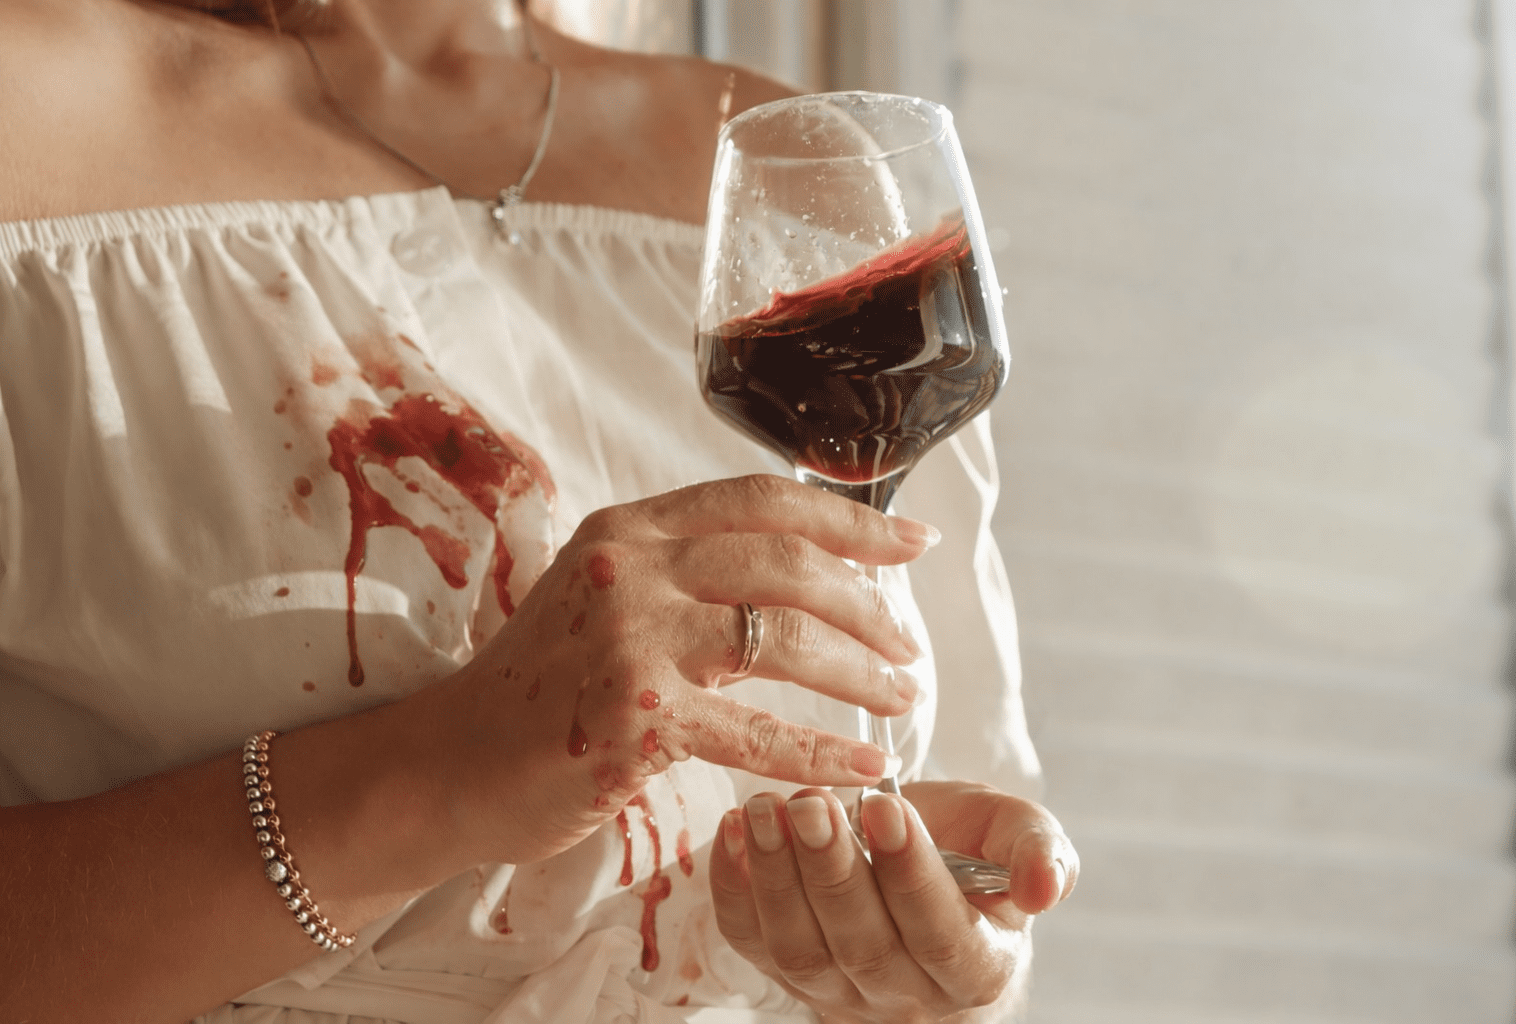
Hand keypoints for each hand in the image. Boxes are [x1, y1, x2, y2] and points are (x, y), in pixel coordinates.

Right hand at [441, 475, 935, 865]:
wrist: (448, 763)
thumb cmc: (541, 685)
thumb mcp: (602, 595)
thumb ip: (683, 570)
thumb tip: (801, 566)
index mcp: (631, 529)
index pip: (763, 500)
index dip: (850, 518)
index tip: (913, 542)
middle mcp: (630, 569)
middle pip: (786, 562)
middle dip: (869, 603)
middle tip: (910, 644)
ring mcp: (629, 640)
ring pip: (782, 638)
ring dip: (860, 673)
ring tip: (901, 698)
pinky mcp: (634, 719)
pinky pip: (757, 734)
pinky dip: (823, 755)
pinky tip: (866, 768)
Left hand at [710, 782, 1078, 1023]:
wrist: (918, 869)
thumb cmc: (973, 852)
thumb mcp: (1014, 835)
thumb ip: (1037, 850)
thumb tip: (1044, 888)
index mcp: (974, 966)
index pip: (940, 933)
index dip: (910, 873)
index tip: (885, 808)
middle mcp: (905, 994)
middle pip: (864, 946)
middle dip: (833, 870)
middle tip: (813, 803)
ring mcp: (839, 991)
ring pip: (801, 949)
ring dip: (777, 876)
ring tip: (769, 809)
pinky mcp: (786, 971)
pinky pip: (752, 943)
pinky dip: (735, 889)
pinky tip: (735, 831)